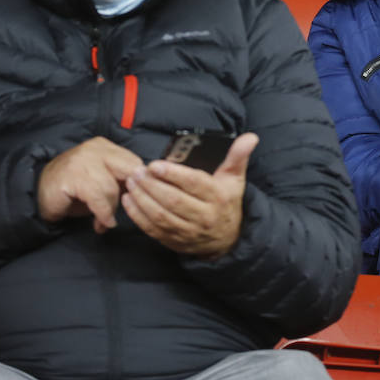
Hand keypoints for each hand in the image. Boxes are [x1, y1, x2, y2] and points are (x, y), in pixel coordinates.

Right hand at [38, 137, 144, 233]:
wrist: (38, 195)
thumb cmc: (74, 191)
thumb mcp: (102, 182)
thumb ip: (121, 182)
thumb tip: (144, 192)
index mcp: (105, 147)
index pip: (135, 162)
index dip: (140, 184)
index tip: (138, 201)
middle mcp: (95, 149)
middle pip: (129, 170)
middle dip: (130, 194)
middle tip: (126, 209)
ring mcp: (83, 160)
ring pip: (113, 187)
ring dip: (112, 210)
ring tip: (106, 221)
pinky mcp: (73, 176)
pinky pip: (98, 197)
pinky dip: (103, 214)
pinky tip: (101, 223)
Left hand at [122, 132, 257, 259]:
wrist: (228, 239)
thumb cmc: (226, 201)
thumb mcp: (235, 178)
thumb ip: (238, 156)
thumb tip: (250, 137)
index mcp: (218, 197)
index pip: (194, 184)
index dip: (173, 174)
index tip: (155, 165)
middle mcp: (204, 216)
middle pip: (174, 201)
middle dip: (152, 186)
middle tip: (137, 172)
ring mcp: (189, 232)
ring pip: (161, 216)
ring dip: (142, 200)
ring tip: (131, 183)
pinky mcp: (175, 242)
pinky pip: (154, 230)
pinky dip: (138, 216)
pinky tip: (129, 201)